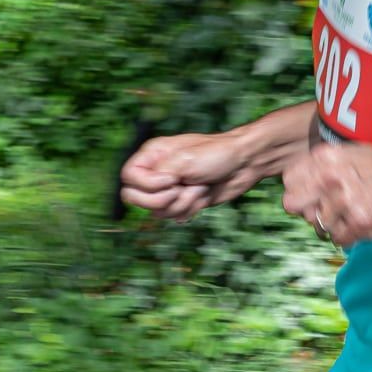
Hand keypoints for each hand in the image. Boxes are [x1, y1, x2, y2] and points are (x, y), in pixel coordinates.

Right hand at [120, 124, 282, 223]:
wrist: (244, 165)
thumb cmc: (217, 154)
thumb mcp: (185, 160)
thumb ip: (157, 174)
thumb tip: (137, 189)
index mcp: (151, 154)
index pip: (127, 177)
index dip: (147, 184)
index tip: (172, 179)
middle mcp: (155, 172)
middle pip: (134, 198)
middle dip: (162, 198)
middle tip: (182, 187)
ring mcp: (168, 188)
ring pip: (156, 211)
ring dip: (182, 203)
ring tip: (199, 187)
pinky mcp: (181, 202)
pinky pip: (173, 216)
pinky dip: (190, 208)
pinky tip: (203, 195)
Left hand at [282, 138, 371, 248]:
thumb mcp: (354, 154)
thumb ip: (326, 169)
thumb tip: (305, 192)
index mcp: (326, 157)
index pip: (289, 180)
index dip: (300, 191)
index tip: (315, 195)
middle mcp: (330, 177)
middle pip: (292, 204)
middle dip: (308, 210)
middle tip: (329, 210)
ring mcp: (344, 201)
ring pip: (318, 225)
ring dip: (335, 225)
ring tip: (356, 215)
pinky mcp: (359, 222)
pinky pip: (339, 239)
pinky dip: (351, 236)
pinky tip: (367, 224)